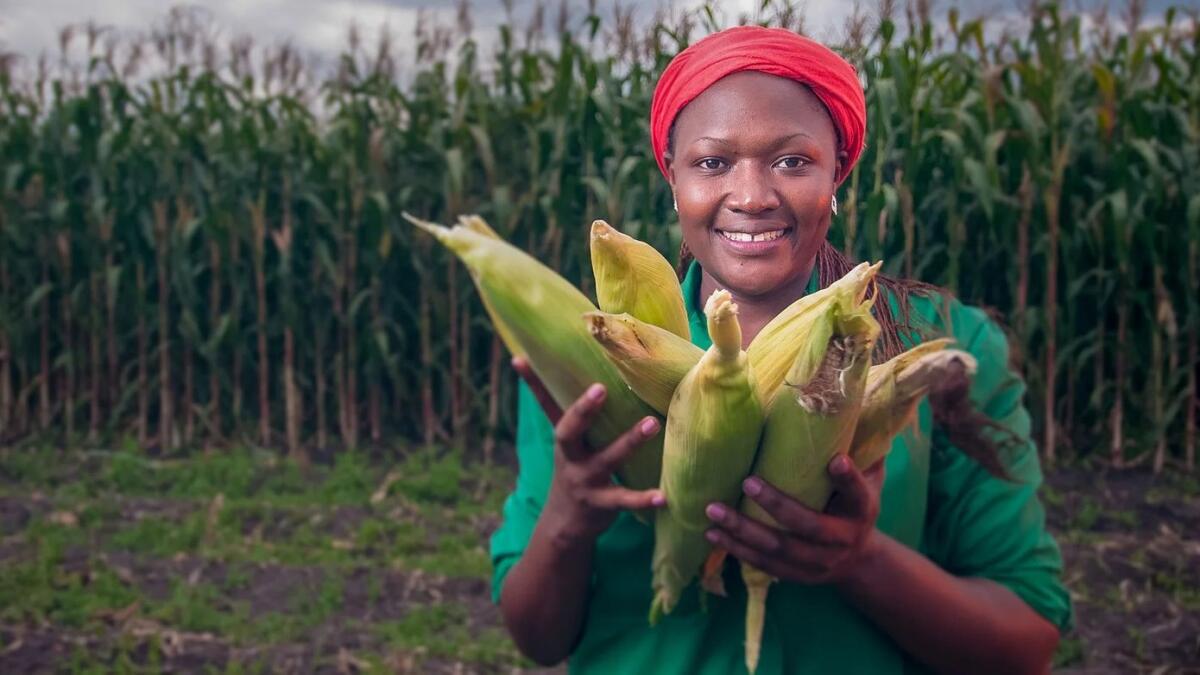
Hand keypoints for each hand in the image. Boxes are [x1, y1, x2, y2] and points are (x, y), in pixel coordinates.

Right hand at [513, 357, 664, 542]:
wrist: (564, 524)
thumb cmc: (576, 470)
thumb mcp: (571, 445)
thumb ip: (580, 415)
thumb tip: (591, 377)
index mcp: (564, 439)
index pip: (545, 405)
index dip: (532, 382)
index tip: (522, 358)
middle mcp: (570, 457)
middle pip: (568, 431)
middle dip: (583, 410)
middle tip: (601, 388)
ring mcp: (585, 480)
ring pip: (607, 459)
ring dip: (630, 441)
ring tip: (652, 423)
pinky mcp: (602, 503)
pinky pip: (624, 500)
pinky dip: (643, 499)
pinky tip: (663, 496)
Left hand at [702, 454, 884, 584]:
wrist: (858, 561)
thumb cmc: (853, 507)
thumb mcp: (867, 482)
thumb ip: (859, 454)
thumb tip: (848, 410)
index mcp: (862, 510)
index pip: (857, 493)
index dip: (848, 479)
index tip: (835, 459)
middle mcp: (842, 539)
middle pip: (808, 525)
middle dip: (776, 505)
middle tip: (747, 481)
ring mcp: (819, 563)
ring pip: (779, 548)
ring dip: (743, 530)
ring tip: (713, 510)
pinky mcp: (797, 576)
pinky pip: (764, 564)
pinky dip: (737, 550)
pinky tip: (713, 534)